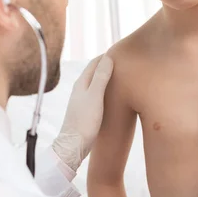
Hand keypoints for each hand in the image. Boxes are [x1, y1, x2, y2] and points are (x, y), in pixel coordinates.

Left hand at [52, 55, 113, 170]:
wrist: (73, 146)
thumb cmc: (84, 121)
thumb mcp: (95, 96)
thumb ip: (101, 77)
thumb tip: (108, 57)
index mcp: (82, 83)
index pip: (95, 62)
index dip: (107, 56)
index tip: (121, 51)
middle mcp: (80, 89)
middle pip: (95, 71)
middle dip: (108, 65)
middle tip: (124, 62)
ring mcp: (83, 99)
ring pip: (96, 82)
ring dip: (107, 77)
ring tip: (122, 76)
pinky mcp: (86, 110)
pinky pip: (98, 93)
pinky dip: (106, 89)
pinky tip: (113, 95)